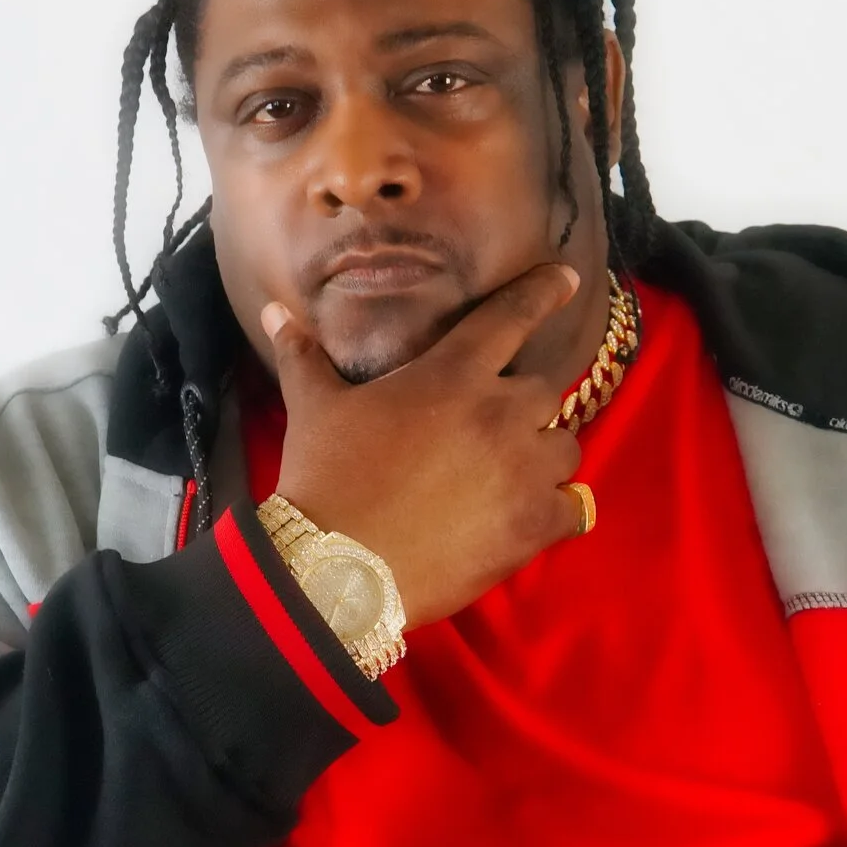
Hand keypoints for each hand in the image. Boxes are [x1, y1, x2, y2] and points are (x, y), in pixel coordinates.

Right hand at [259, 262, 587, 627]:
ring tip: (512, 477)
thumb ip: (302, 355)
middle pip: (544, 393)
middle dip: (522, 409)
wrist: (336, 568)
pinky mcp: (533, 524)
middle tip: (488, 435)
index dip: (541, 292)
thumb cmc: (325, 478)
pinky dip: (559, 510)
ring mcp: (523, 470)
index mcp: (452, 374)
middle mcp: (499, 413)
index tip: (567, 278)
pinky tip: (536, 517)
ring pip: (565, 449)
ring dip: (543, 457)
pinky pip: (574, 507)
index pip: (510, 317)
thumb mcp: (312, 409)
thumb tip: (272, 312)